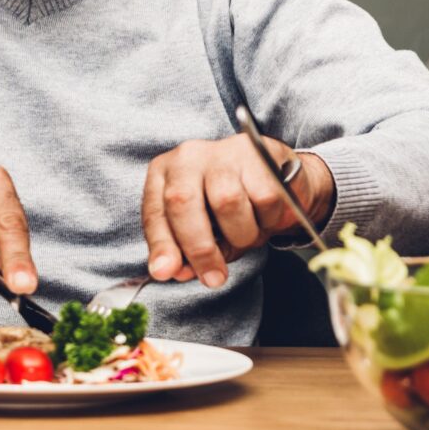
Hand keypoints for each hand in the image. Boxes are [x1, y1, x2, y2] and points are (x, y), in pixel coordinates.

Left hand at [141, 134, 334, 288]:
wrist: (273, 173)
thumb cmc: (227, 203)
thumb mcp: (198, 227)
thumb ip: (184, 250)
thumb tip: (177, 272)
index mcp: (163, 175)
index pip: (155, 213)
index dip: (160, 245)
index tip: (164, 272)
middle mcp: (188, 157)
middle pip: (183, 203)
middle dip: (199, 248)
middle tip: (214, 277)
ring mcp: (222, 152)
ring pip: (227, 202)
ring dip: (241, 235)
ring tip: (246, 235)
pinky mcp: (259, 153)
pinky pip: (264, 198)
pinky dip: (268, 220)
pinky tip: (265, 216)